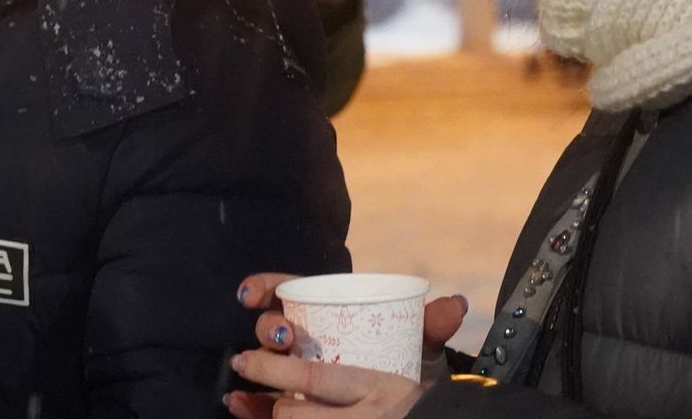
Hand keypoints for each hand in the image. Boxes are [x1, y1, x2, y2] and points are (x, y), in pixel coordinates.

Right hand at [229, 275, 467, 416]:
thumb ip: (430, 325)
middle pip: (272, 326)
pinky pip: (264, 402)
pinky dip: (249, 403)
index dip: (264, 286)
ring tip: (248, 372)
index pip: (285, 288)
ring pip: (262, 362)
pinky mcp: (288, 403)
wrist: (405, 404)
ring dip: (254, 365)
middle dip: (269, 328)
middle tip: (283, 338)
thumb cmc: (400, 361)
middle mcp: (301, 336)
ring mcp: (292, 372)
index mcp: (322, 310)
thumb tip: (454, 306)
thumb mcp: (416, 342)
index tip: (254, 294)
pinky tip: (237, 403)